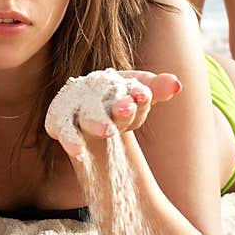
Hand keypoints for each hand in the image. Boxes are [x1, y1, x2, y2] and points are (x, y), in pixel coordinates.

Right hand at [45, 68, 181, 161]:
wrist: (85, 101)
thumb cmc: (116, 96)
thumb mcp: (137, 91)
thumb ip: (155, 89)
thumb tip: (177, 85)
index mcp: (111, 82)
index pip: (128, 89)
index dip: (138, 95)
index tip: (144, 95)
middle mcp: (90, 91)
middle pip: (106, 101)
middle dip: (117, 109)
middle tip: (128, 109)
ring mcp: (72, 106)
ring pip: (83, 116)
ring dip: (95, 123)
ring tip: (108, 131)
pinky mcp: (57, 121)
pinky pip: (62, 130)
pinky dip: (70, 140)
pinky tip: (79, 152)